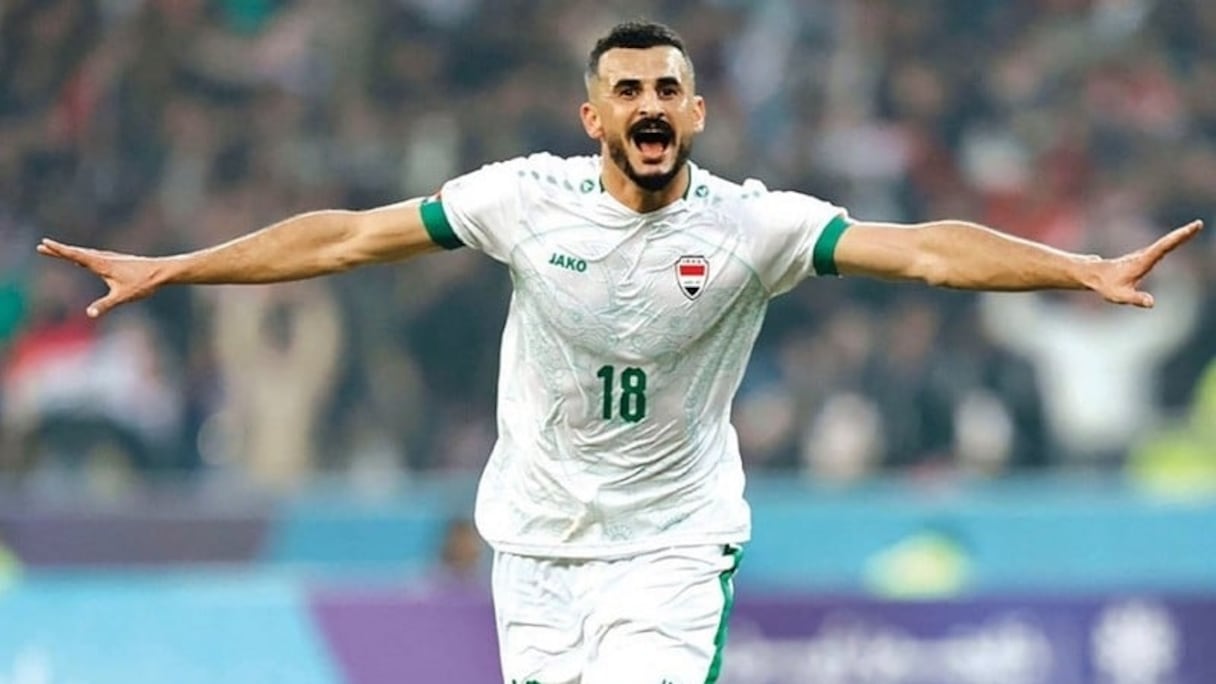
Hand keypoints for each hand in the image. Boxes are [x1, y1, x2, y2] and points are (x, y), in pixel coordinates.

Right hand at [36, 239, 166, 317]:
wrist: (162, 272)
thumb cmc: (143, 283)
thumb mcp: (122, 297)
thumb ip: (105, 305)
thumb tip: (90, 314)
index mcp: (102, 264)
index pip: (75, 256)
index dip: (59, 251)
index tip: (44, 244)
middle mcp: (105, 258)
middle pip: (77, 253)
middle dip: (59, 251)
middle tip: (42, 247)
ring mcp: (111, 258)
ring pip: (86, 254)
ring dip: (70, 252)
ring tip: (57, 251)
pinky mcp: (117, 261)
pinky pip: (95, 256)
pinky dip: (83, 255)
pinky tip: (84, 259)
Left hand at [1089, 220, 1202, 307]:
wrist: (1094, 275)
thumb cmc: (1107, 286)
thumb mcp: (1120, 296)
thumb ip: (1136, 299)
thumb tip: (1151, 303)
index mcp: (1142, 262)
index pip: (1163, 247)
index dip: (1177, 238)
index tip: (1191, 229)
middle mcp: (1144, 255)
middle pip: (1167, 242)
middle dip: (1183, 234)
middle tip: (1199, 224)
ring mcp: (1144, 255)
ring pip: (1165, 243)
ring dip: (1180, 235)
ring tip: (1195, 228)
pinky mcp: (1144, 257)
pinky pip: (1161, 247)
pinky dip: (1173, 241)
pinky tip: (1180, 238)